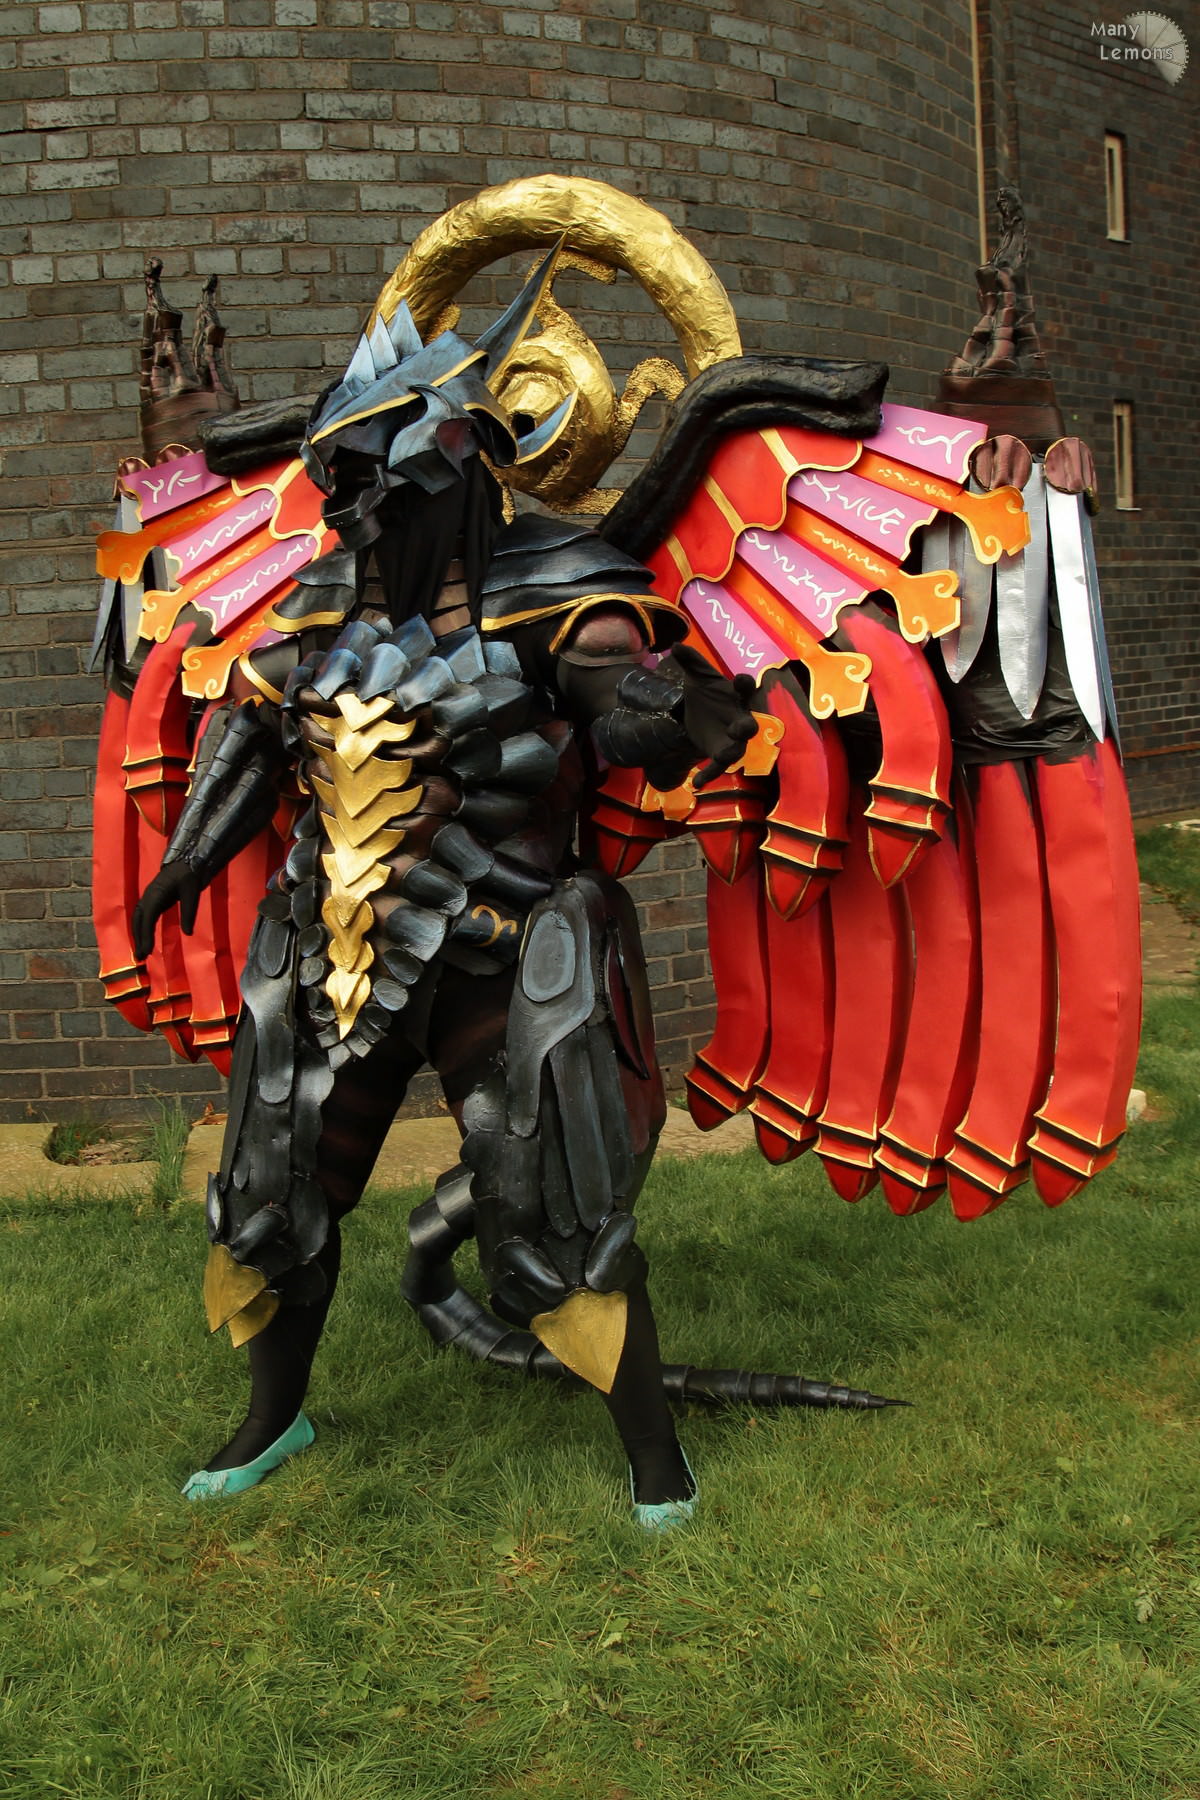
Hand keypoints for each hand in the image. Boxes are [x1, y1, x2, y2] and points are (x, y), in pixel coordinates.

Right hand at [131, 861, 201, 961]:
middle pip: (139, 920)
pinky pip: (142, 916)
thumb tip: (188, 933)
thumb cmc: (189, 876)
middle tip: (141, 957)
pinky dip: (140, 929)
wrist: (185, 862)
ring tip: (140, 953)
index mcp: (157, 893)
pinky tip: (144, 940)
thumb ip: (189, 911)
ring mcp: (147, 897)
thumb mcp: (193, 893)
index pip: (149, 916)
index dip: (146, 934)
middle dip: (138, 938)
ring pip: (138, 919)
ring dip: (137, 936)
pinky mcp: (150, 900)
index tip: (147, 950)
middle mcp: (148, 896)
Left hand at [670, 646, 757, 787]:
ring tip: (723, 756)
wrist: (698, 713)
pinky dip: (709, 775)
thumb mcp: (697, 677)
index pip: (745, 688)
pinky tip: (696, 783)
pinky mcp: (719, 753)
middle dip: (746, 726)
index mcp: (736, 695)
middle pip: (748, 724)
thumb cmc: (706, 692)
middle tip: (743, 728)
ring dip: (731, 752)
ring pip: (737, 749)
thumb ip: (691, 662)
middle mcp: (739, 718)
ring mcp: (731, 739)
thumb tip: (676, 645)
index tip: (741, 679)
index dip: (745, 684)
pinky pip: (718, 767)